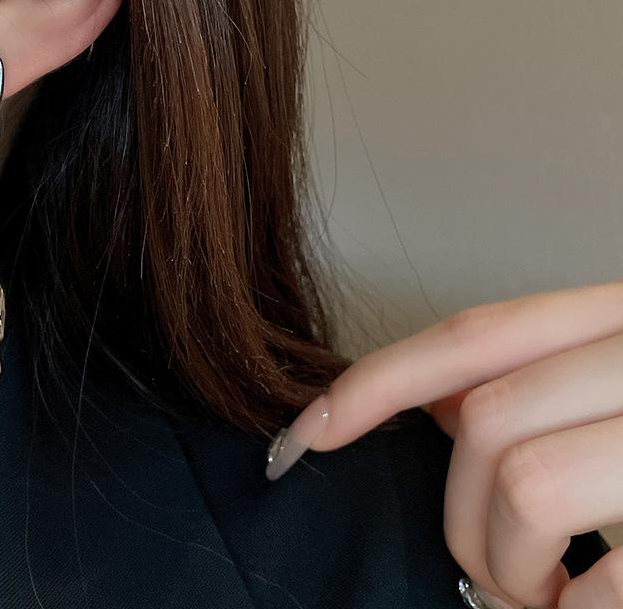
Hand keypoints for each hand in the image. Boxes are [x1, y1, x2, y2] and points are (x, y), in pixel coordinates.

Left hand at [265, 280, 622, 607]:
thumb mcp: (612, 383)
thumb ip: (534, 382)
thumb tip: (441, 413)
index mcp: (611, 319)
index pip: (470, 334)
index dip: (374, 383)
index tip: (307, 433)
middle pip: (482, 420)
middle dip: (460, 517)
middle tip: (488, 571)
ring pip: (525, 485)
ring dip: (508, 565)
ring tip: (536, 591)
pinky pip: (604, 577)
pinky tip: (580, 608)